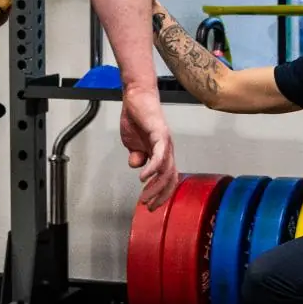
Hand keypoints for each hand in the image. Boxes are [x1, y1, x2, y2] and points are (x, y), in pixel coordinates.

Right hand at [120, 85, 177, 208]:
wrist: (136, 96)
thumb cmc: (136, 118)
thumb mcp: (132, 143)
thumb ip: (136, 155)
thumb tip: (136, 166)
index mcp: (162, 153)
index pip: (167, 179)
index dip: (161, 194)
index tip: (151, 206)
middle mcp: (168, 149)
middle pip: (170, 178)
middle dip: (160, 195)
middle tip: (148, 207)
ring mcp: (165, 142)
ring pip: (166, 170)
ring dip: (155, 186)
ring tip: (144, 196)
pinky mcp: (160, 134)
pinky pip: (159, 155)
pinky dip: (153, 168)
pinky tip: (143, 177)